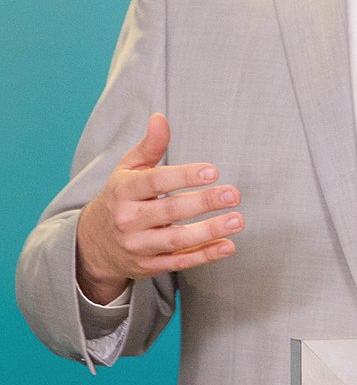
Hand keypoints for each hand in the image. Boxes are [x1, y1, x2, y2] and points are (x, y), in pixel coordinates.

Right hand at [76, 113, 242, 303]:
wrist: (92, 245)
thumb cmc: (120, 198)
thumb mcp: (127, 170)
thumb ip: (149, 146)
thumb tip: (160, 118)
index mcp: (123, 191)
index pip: (155, 181)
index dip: (185, 176)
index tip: (214, 171)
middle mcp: (128, 220)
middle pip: (169, 210)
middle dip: (204, 202)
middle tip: (234, 194)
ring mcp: (137, 246)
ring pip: (176, 240)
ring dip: (209, 231)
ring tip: (237, 220)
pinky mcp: (147, 266)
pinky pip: (179, 262)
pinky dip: (204, 255)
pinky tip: (227, 245)